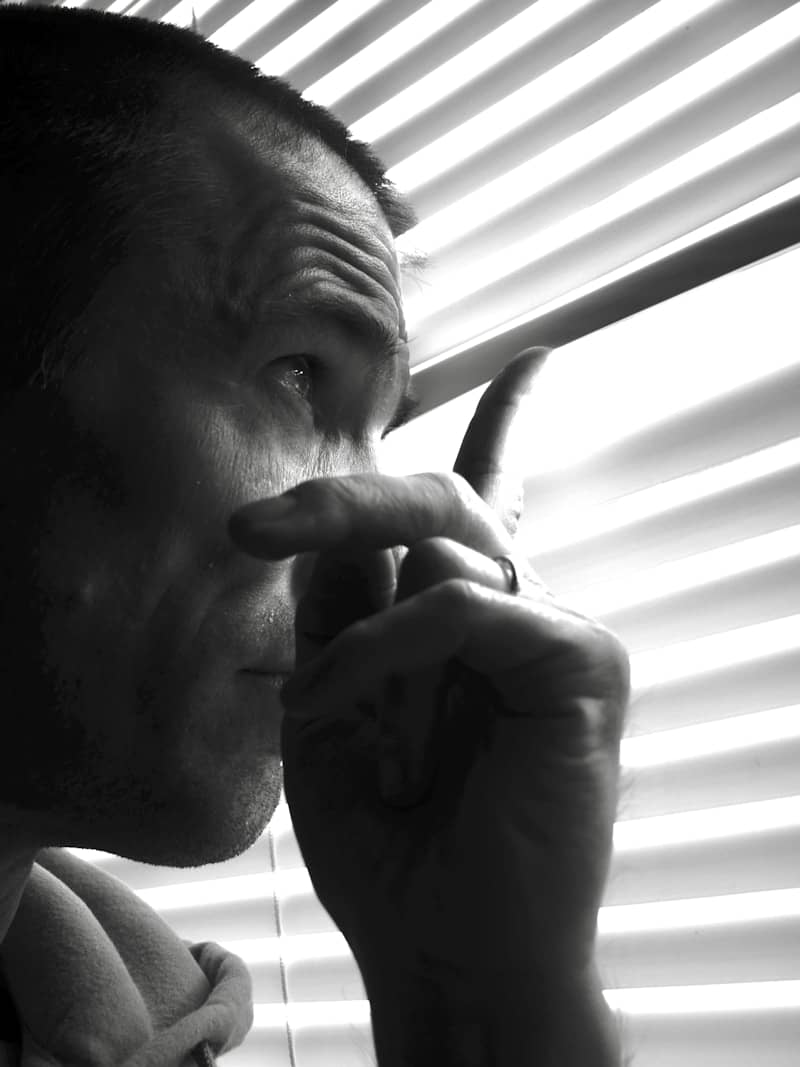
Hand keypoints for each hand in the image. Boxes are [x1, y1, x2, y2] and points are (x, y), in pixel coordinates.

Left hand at [229, 349, 628, 1058]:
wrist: (445, 944)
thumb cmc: (390, 835)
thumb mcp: (333, 703)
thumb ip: (339, 609)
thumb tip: (328, 523)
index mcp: (470, 615)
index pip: (495, 497)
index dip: (515, 423)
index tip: (540, 360)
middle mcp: (519, 606)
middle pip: (441, 497)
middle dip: (342, 500)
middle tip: (251, 528)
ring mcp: (557, 628)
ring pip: (446, 538)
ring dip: (353, 623)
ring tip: (322, 712)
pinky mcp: (580, 660)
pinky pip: (463, 604)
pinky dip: (389, 651)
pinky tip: (351, 709)